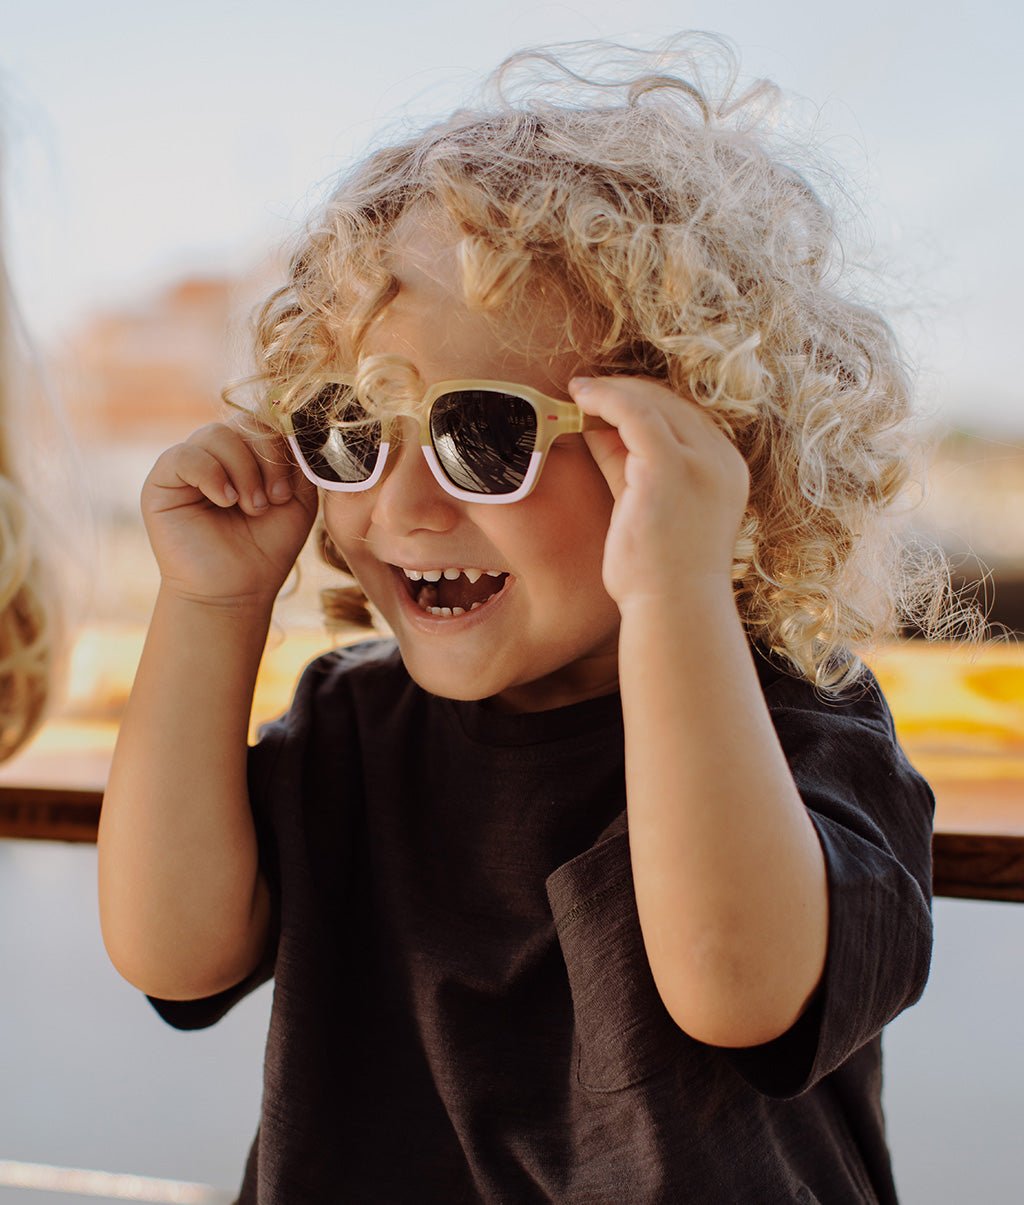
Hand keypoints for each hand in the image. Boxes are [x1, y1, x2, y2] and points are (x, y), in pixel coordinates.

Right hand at [141, 419, 317, 606]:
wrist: (236, 590)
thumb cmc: (267, 547)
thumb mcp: (297, 499)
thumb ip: (298, 461)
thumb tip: (297, 427)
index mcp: (246, 455)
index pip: (263, 422)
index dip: (280, 449)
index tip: (287, 492)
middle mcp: (215, 454)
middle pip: (242, 422)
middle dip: (265, 460)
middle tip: (271, 500)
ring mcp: (187, 465)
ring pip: (216, 434)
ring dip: (242, 471)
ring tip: (250, 507)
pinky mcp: (162, 482)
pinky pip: (184, 455)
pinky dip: (211, 474)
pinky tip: (224, 501)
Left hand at [569, 377, 749, 609]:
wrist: (673, 612)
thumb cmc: (659, 575)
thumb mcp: (646, 507)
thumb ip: (627, 464)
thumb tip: (596, 425)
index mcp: (725, 470)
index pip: (686, 419)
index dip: (645, 402)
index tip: (609, 400)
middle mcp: (720, 460)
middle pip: (672, 405)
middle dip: (627, 391)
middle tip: (587, 390)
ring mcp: (700, 462)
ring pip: (652, 402)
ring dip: (612, 391)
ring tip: (580, 390)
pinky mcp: (669, 467)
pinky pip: (634, 412)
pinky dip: (605, 398)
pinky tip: (580, 396)